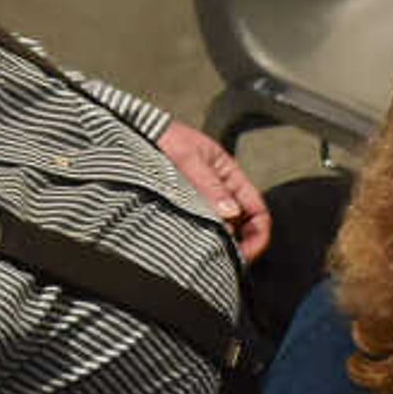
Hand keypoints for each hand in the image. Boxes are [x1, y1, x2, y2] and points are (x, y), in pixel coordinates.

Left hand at [157, 121, 269, 259]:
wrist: (134, 131)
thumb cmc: (163, 136)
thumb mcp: (187, 158)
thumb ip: (208, 185)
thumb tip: (230, 212)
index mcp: (229, 175)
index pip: (257, 210)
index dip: (258, 235)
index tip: (245, 253)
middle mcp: (220, 190)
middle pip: (243, 226)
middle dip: (239, 245)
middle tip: (224, 262)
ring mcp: (203, 200)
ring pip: (221, 229)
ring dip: (219, 243)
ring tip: (206, 255)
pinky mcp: (184, 207)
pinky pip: (200, 227)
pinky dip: (201, 239)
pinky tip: (191, 246)